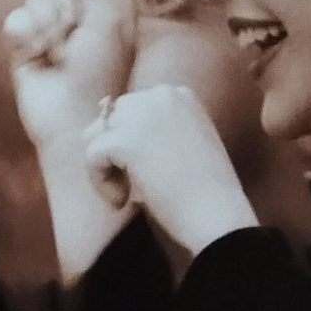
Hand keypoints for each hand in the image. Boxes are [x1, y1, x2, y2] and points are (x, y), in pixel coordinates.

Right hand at [5, 0, 138, 147]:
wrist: (68, 120)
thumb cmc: (98, 74)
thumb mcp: (107, 21)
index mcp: (112, 1)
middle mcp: (83, 6)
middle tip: (76, 33)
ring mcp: (53, 21)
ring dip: (47, 22)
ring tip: (58, 50)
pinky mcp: (26, 37)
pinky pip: (17, 15)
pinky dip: (27, 34)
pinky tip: (38, 56)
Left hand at [80, 85, 255, 256]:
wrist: (218, 216)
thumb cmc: (205, 192)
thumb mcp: (186, 143)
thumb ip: (154, 129)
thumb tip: (108, 121)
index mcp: (178, 94)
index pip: (131, 110)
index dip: (131, 144)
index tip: (148, 172)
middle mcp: (160, 96)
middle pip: (109, 119)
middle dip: (113, 153)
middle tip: (131, 187)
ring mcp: (142, 115)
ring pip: (95, 136)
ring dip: (104, 167)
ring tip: (124, 195)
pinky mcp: (125, 141)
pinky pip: (92, 156)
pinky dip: (100, 182)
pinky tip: (121, 202)